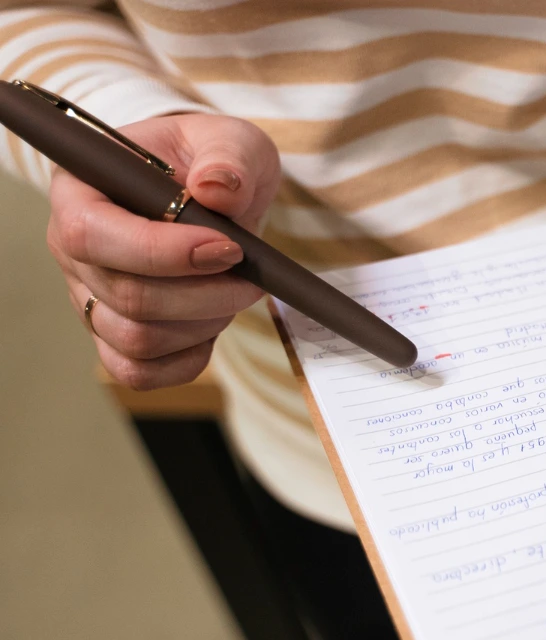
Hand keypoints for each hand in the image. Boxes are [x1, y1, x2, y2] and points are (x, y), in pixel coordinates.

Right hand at [45, 113, 280, 388]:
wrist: (208, 194)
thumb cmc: (208, 161)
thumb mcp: (228, 140)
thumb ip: (228, 156)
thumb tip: (217, 189)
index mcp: (80, 192)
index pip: (91, 235)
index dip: (162, 252)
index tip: (228, 249)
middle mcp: (72, 250)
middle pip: (126, 298)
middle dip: (207, 295)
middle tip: (252, 275)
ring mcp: (89, 296)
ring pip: (137, 340)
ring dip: (204, 324)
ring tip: (233, 291)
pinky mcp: (112, 334)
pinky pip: (139, 372)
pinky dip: (187, 359)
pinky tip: (212, 322)